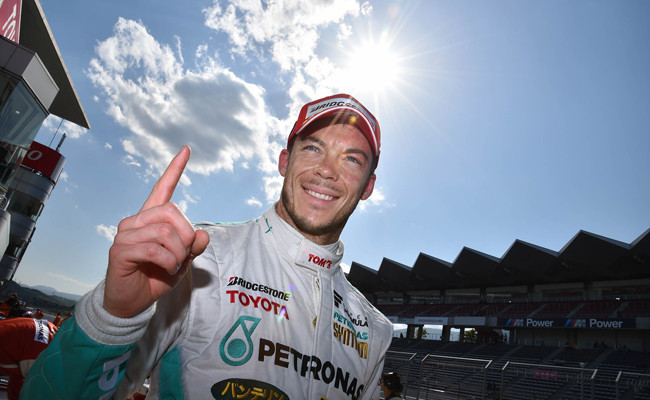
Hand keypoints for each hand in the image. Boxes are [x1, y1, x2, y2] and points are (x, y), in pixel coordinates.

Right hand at [103, 146, 209, 317]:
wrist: (132, 302)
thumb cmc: (155, 277)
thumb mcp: (181, 261)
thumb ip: (193, 247)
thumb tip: (203, 235)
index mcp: (150, 219)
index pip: (162, 189)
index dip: (175, 170)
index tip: (186, 150)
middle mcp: (135, 221)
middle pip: (171, 212)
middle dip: (186, 235)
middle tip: (184, 255)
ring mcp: (125, 234)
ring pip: (165, 232)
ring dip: (178, 253)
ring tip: (173, 266)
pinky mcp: (120, 251)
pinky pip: (155, 250)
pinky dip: (169, 262)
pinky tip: (166, 270)